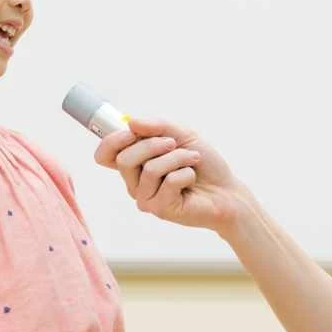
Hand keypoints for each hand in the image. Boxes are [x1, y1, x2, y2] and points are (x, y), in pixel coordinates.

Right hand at [93, 117, 248, 233]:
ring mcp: (146, 198)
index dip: (112, 141)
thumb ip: (157, 126)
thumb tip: (131, 122)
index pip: (105, 155)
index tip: (131, 131)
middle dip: (152, 145)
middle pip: (124, 159)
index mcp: (135, 164)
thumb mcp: (181, 135)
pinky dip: (186, 173)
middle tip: (175, 143)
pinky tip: (192, 179)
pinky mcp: (161, 209)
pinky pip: (168, 182)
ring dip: (177, 158)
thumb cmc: (204, 164)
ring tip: (193, 160)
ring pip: (150, 169)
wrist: (227, 190)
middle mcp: (135, 183)